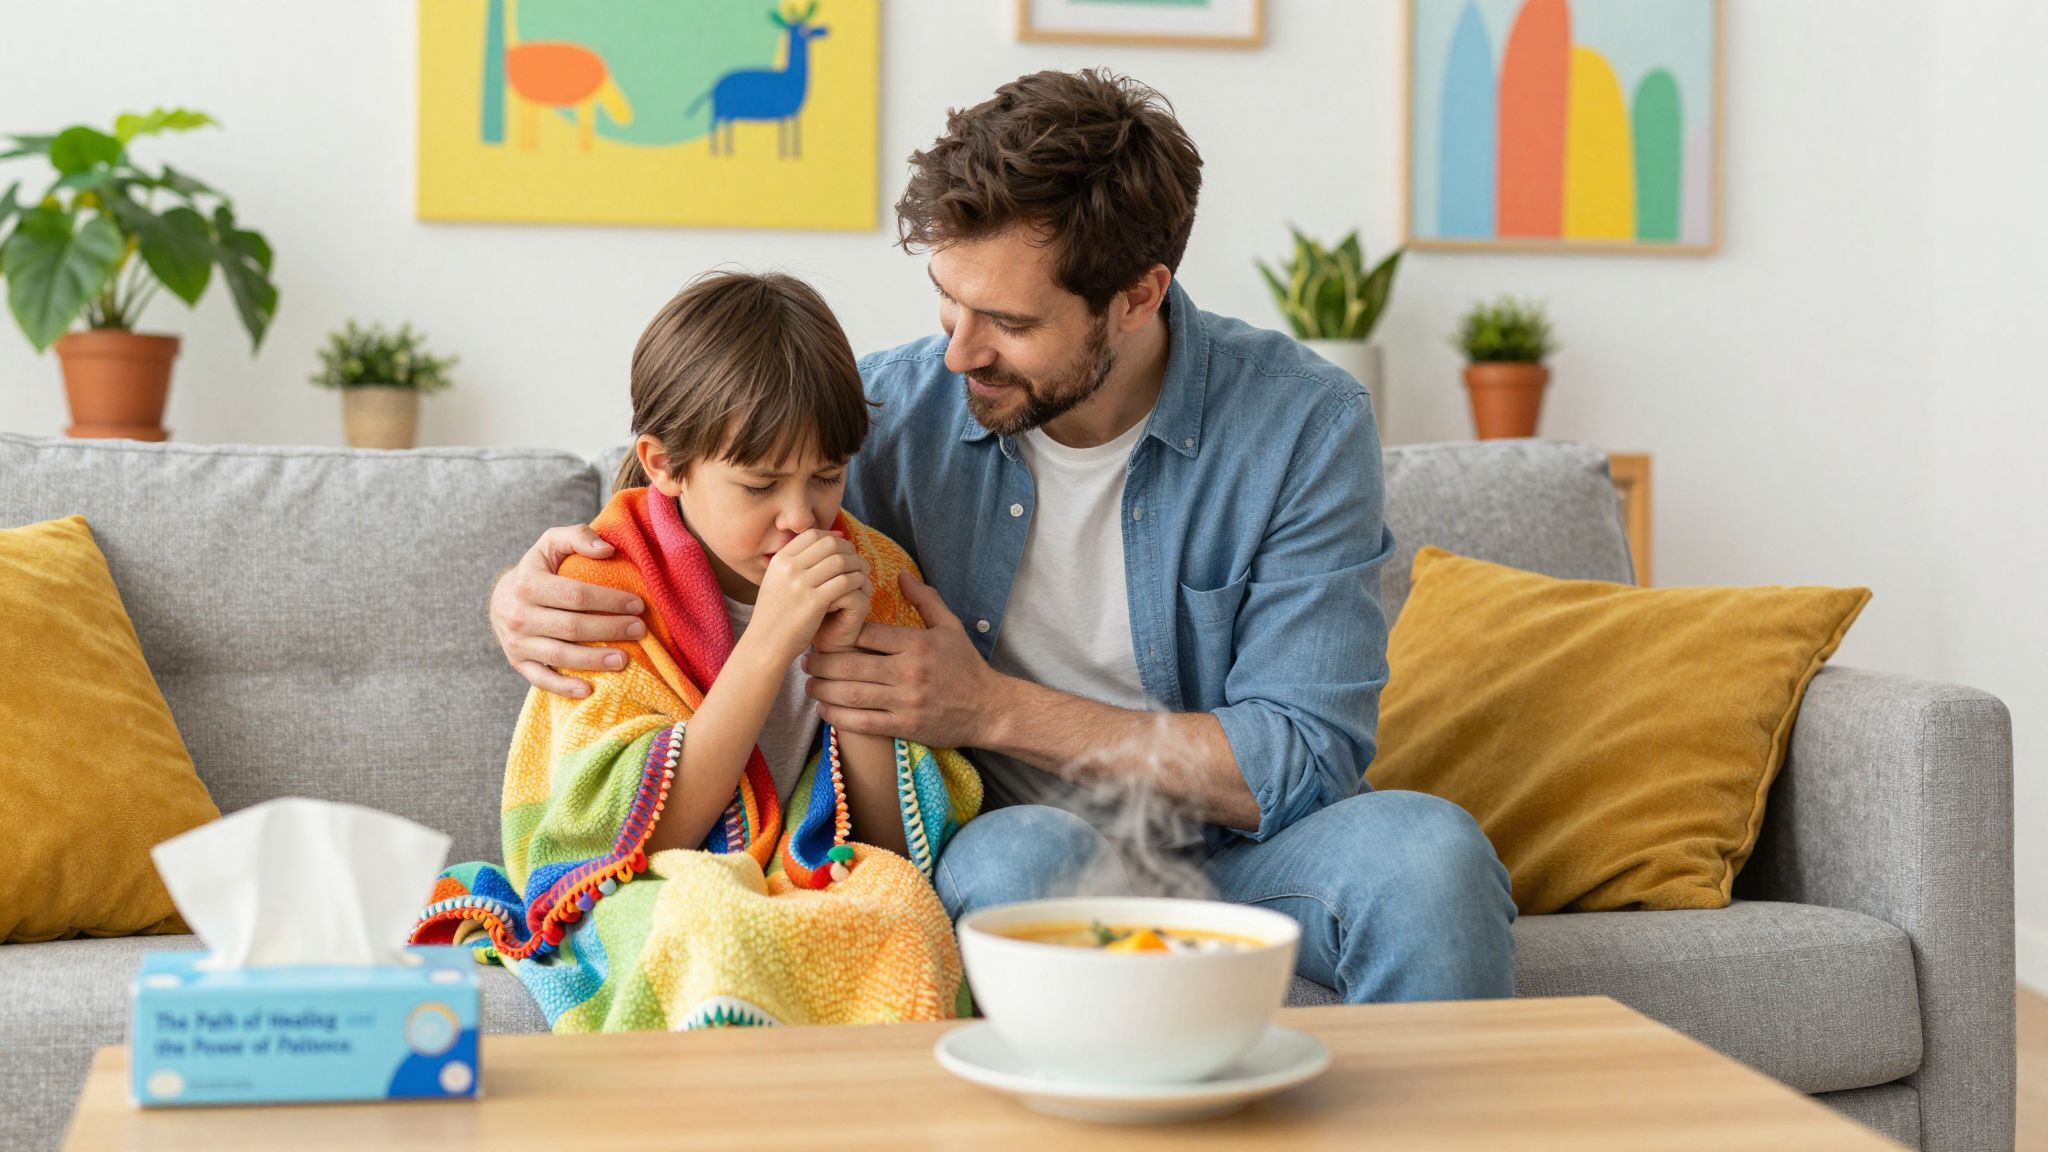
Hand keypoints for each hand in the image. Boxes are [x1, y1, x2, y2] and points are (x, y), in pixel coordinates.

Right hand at [492, 524, 647, 698]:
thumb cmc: (537, 570)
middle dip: (610, 629)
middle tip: (640, 630)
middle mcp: (518, 615)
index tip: (638, 604)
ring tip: (625, 660)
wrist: (501, 600)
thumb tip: (607, 550)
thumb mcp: (551, 544)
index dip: (609, 600)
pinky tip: (590, 690)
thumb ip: (578, 537)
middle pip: (572, 627)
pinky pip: (542, 680)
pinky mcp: (519, 664)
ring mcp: (517, 643)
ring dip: (595, 660)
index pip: (575, 595)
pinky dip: (565, 688)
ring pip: (560, 655)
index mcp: (528, 584)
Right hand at [750, 529, 871, 662]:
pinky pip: (844, 583)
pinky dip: (857, 582)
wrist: (766, 644)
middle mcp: (789, 568)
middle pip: (829, 544)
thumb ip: (797, 563)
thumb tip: (831, 540)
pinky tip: (860, 589)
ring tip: (862, 575)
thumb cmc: (777, 615)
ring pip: (840, 561)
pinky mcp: (813, 602)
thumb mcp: (778, 581)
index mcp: (780, 560)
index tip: (844, 549)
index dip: (833, 538)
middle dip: (849, 550)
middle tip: (857, 562)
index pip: (812, 534)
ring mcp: (800, 584)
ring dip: (857, 566)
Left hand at [803, 571, 1006, 749]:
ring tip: (809, 684)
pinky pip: (863, 723)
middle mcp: (909, 672)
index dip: (839, 633)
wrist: (989, 709)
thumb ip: (924, 599)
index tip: (821, 632)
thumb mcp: (950, 626)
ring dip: (823, 690)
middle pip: (851, 664)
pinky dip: (838, 717)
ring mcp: (906, 701)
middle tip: (806, 660)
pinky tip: (824, 710)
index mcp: (916, 644)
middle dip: (821, 662)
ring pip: (852, 694)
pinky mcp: (905, 726)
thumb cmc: (967, 666)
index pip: (867, 634)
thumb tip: (900, 573)